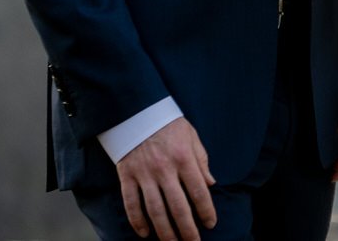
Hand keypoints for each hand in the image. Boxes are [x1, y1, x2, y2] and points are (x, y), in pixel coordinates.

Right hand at [114, 117, 216, 240]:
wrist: (135, 109)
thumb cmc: (167, 123)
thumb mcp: (190, 136)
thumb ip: (201, 160)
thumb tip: (211, 184)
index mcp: (183, 158)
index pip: (199, 191)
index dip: (206, 211)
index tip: (210, 224)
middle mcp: (164, 168)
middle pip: (178, 207)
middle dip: (187, 230)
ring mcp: (144, 174)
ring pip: (155, 210)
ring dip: (165, 231)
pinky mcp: (126, 175)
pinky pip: (131, 203)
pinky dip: (137, 221)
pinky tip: (145, 234)